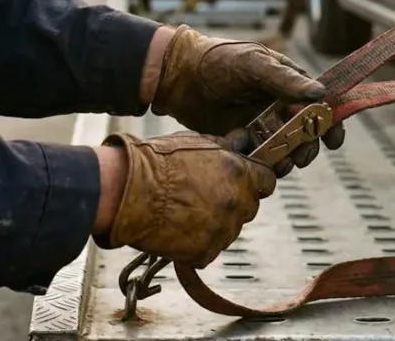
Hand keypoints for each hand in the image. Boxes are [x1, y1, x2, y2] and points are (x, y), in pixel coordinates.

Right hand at [94, 132, 275, 267]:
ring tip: (185, 211)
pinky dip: (198, 243)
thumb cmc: (156, 162)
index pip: (267, 181)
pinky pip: (210, 249)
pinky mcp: (205, 252)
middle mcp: (236, 203)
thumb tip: (240, 145)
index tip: (244, 181)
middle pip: (249, 206)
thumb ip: (225, 147)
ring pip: (229, 228)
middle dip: (234, 201)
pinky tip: (179, 228)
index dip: (255, 180)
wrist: (127, 191)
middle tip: (206, 195)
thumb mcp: (196, 142)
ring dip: (216, 222)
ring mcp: (222, 230)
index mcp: (239, 173)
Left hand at [151, 25, 344, 175]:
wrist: (178, 76)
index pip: (319, 104)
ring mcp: (262, 123)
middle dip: (308, 147)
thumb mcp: (253, 64)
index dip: (331, 123)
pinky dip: (266, 164)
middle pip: (307, 132)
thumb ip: (285, 79)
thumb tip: (320, 93)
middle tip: (301, 157)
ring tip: (281, 164)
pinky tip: (262, 166)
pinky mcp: (244, 139)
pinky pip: (262, 156)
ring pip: (286, 147)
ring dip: (289, 158)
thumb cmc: (219, 59)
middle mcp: (280, 105)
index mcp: (289, 83)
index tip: (334, 140)